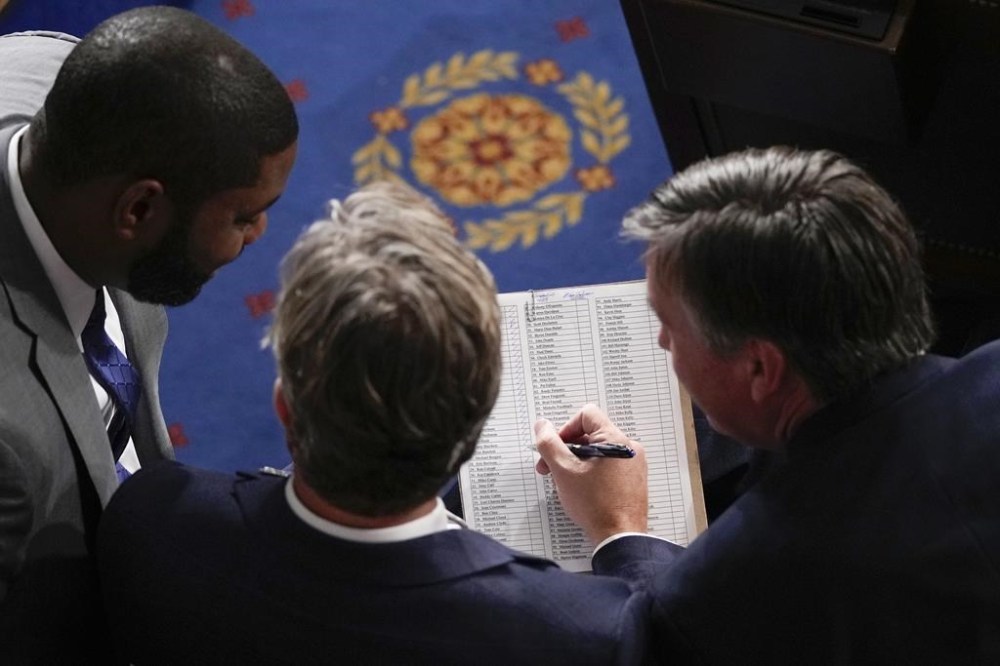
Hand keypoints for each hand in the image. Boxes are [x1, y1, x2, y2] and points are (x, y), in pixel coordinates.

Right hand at [534, 404, 648, 544]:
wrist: (619, 537)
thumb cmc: (596, 506)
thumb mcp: (563, 470)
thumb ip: (549, 443)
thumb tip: (542, 426)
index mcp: (615, 439)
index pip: (586, 415)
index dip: (565, 428)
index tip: (555, 447)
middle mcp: (628, 448)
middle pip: (590, 434)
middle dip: (566, 448)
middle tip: (550, 467)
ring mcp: (633, 464)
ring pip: (598, 451)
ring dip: (577, 461)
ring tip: (565, 481)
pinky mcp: (633, 479)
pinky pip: (608, 465)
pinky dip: (591, 471)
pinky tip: (581, 489)